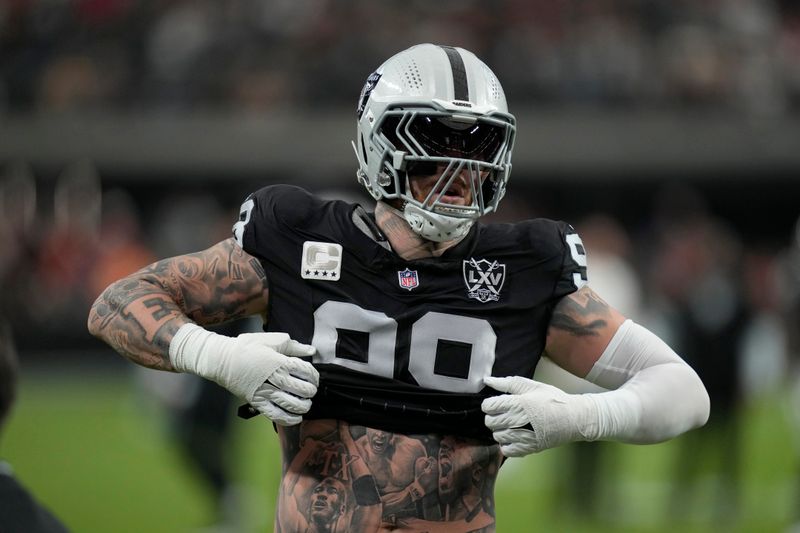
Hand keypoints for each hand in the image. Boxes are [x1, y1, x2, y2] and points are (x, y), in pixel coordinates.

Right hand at [170, 325, 318, 425]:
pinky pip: (276, 415)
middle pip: (302, 389)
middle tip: (311, 391)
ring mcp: (265, 392)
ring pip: (292, 404)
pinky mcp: (257, 402)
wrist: (222, 359)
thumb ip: (293, 346)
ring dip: (304, 406)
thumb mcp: (271, 340)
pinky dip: (289, 419)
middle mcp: (274, 378)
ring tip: (306, 404)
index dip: (314, 376)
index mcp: (280, 361)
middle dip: (311, 392)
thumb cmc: (247, 347)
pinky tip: (297, 418)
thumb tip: (312, 350)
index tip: (314, 378)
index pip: (306, 371)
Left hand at [481, 376, 593, 456]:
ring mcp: (522, 437)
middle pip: (490, 422)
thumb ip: (507, 384)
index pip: (488, 407)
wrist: (573, 418)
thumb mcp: (532, 387)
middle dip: (495, 416)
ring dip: (501, 430)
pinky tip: (515, 436)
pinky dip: (507, 444)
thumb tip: (487, 380)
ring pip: (496, 436)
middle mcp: (517, 421)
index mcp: (517, 403)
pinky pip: (506, 450)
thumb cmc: (553, 400)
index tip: (498, 404)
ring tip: (513, 424)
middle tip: (506, 413)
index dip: (490, 404)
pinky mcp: (528, 448)